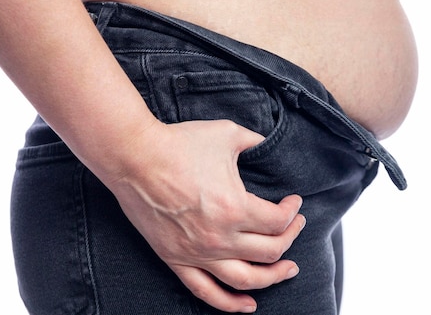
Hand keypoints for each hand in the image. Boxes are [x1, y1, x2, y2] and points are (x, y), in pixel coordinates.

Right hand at [105, 119, 304, 312]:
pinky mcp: (176, 259)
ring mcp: (197, 253)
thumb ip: (253, 141)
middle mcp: (220, 237)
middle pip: (270, 252)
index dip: (293, 212)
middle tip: (295, 227)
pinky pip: (206, 291)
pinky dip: (230, 304)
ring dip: (272, 278)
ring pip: (246, 280)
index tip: (294, 202)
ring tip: (288, 271)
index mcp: (235, 207)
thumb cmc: (179, 143)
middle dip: (290, 239)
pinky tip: (248, 305)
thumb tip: (265, 143)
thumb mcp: (226, 133)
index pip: (279, 222)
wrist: (134, 157)